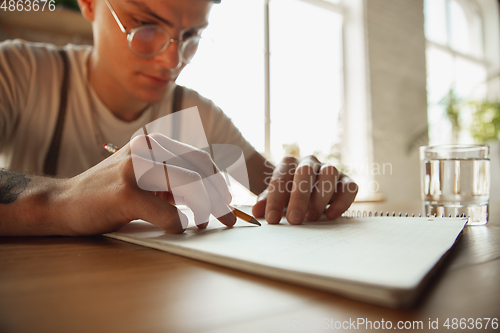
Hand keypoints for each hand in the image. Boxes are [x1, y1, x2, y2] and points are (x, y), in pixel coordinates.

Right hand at [53, 134, 235, 235]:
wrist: (64, 202)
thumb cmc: (110, 191)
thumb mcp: (146, 177)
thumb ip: (175, 180)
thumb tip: (213, 196)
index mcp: (155, 142)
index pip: (199, 158)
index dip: (218, 180)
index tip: (227, 200)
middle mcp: (148, 148)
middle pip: (200, 169)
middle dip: (219, 196)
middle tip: (229, 218)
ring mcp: (136, 168)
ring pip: (190, 186)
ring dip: (205, 209)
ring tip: (205, 224)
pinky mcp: (127, 193)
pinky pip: (169, 213)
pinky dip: (179, 224)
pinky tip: (178, 228)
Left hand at [252, 155, 357, 223]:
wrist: (308, 189)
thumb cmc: (288, 195)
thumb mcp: (275, 198)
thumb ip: (266, 202)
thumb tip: (256, 213)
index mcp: (288, 164)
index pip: (280, 177)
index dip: (275, 200)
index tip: (272, 220)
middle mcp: (309, 162)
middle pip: (304, 172)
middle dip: (298, 197)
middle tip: (294, 220)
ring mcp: (329, 170)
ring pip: (329, 174)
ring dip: (320, 197)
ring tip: (311, 218)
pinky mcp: (346, 181)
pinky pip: (349, 187)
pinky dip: (342, 201)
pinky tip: (331, 216)